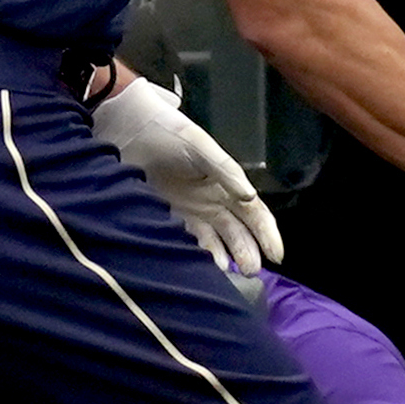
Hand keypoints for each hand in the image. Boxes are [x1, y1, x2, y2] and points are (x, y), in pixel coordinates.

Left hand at [92, 77, 282, 275]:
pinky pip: (189, 241)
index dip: (267, 234)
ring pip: (216, 241)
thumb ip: (226, 171)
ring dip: (226, 257)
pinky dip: (198, 254)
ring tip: (230, 273)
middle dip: (248, 251)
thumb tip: (250, 196)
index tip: (276, 256)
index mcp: (228, 183)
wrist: (128, 130)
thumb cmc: (170, 133)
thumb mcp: (202, 148)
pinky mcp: (168, 218)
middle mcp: (214, 201)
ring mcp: (192, 212)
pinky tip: (204, 267)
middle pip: (238, 232)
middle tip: (252, 272)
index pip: (255, 213)